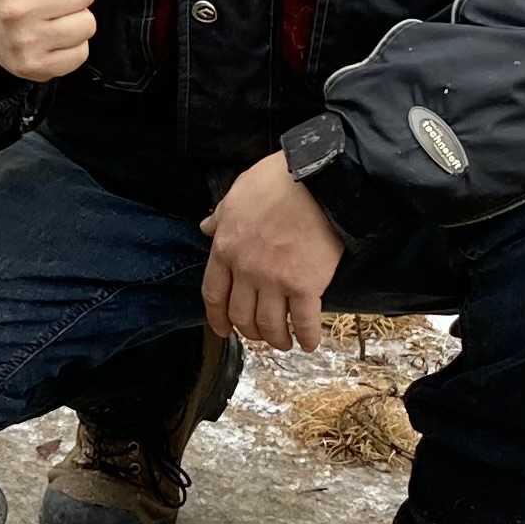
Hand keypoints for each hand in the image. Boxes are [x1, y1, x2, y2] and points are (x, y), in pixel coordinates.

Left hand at [201, 153, 343, 352]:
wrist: (318, 180)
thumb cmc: (278, 180)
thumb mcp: (238, 192)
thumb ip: (221, 215)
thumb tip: (207, 227)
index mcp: (226, 248)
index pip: (214, 294)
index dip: (217, 318)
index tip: (223, 329)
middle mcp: (246, 270)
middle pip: (241, 315)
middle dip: (248, 331)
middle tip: (258, 335)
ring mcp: (275, 281)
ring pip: (269, 324)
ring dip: (275, 339)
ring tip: (283, 342)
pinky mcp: (306, 286)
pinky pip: (303, 321)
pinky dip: (306, 337)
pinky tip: (309, 343)